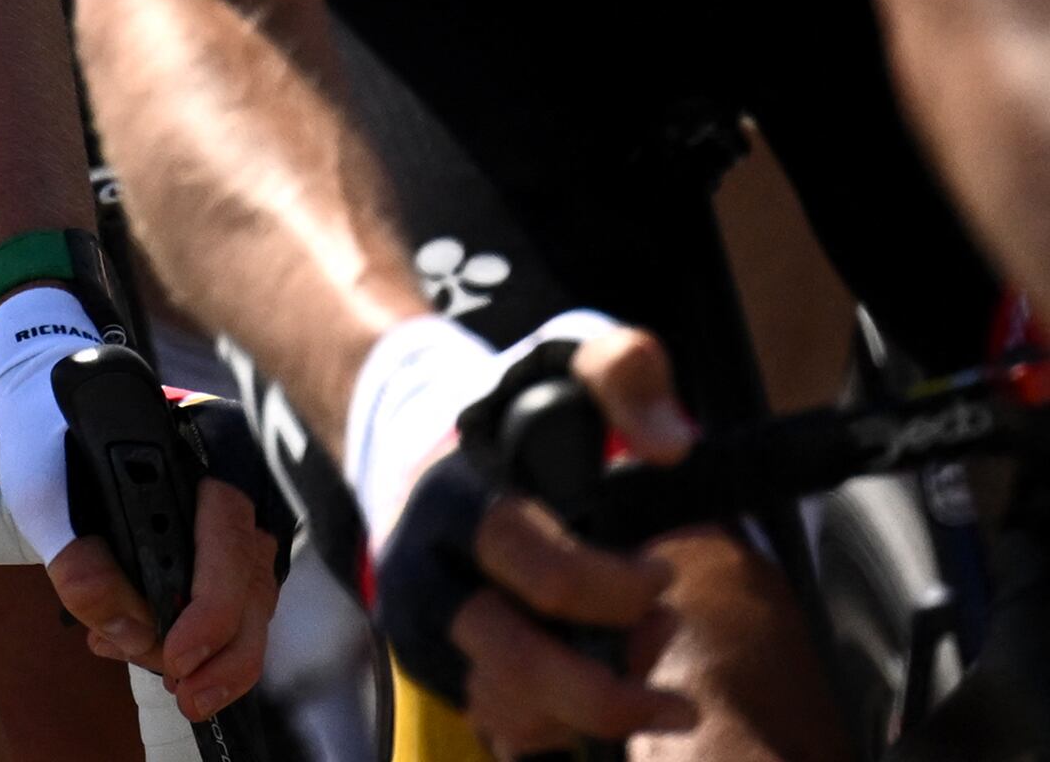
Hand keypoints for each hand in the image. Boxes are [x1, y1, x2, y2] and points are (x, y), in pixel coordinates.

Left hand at [38, 468, 278, 722]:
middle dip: (220, 654)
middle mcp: (240, 489)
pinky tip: (144, 649)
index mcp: (207, 454)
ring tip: (163, 679)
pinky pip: (231, 607)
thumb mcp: (45, 493)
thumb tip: (129, 633)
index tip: (176, 656)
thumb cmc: (52, 449)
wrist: (54, 425)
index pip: (228, 543)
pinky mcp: (226, 553)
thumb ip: (78, 560)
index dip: (210, 611)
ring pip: (250, 607)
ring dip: (209, 657)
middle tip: (185, 696)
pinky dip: (198, 641)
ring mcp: (240, 522)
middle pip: (253, 587)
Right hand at [366, 321, 695, 751]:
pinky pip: (498, 727)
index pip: (540, 570)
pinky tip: (598, 690)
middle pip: (517, 667)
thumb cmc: (503, 409)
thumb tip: (671, 445)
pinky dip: (559, 729)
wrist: (403, 438)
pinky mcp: (432, 664)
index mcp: (452, 500)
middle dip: (611, 693)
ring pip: (508, 711)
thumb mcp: (561, 357)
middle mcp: (423, 573)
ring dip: (590, 712)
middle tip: (678, 695)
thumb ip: (623, 371)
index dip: (618, 588)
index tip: (661, 575)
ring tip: (640, 670)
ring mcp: (421, 626)